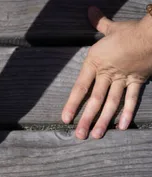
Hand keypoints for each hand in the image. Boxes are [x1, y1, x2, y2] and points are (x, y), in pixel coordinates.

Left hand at [62, 7, 151, 138]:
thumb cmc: (130, 30)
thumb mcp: (111, 28)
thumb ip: (99, 23)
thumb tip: (90, 10)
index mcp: (95, 62)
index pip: (80, 87)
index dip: (72, 104)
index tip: (65, 119)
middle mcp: (107, 74)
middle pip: (95, 100)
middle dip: (86, 119)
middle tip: (79, 136)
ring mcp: (123, 79)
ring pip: (111, 103)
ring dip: (103, 120)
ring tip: (96, 135)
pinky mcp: (138, 81)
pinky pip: (132, 99)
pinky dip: (127, 113)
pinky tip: (121, 127)